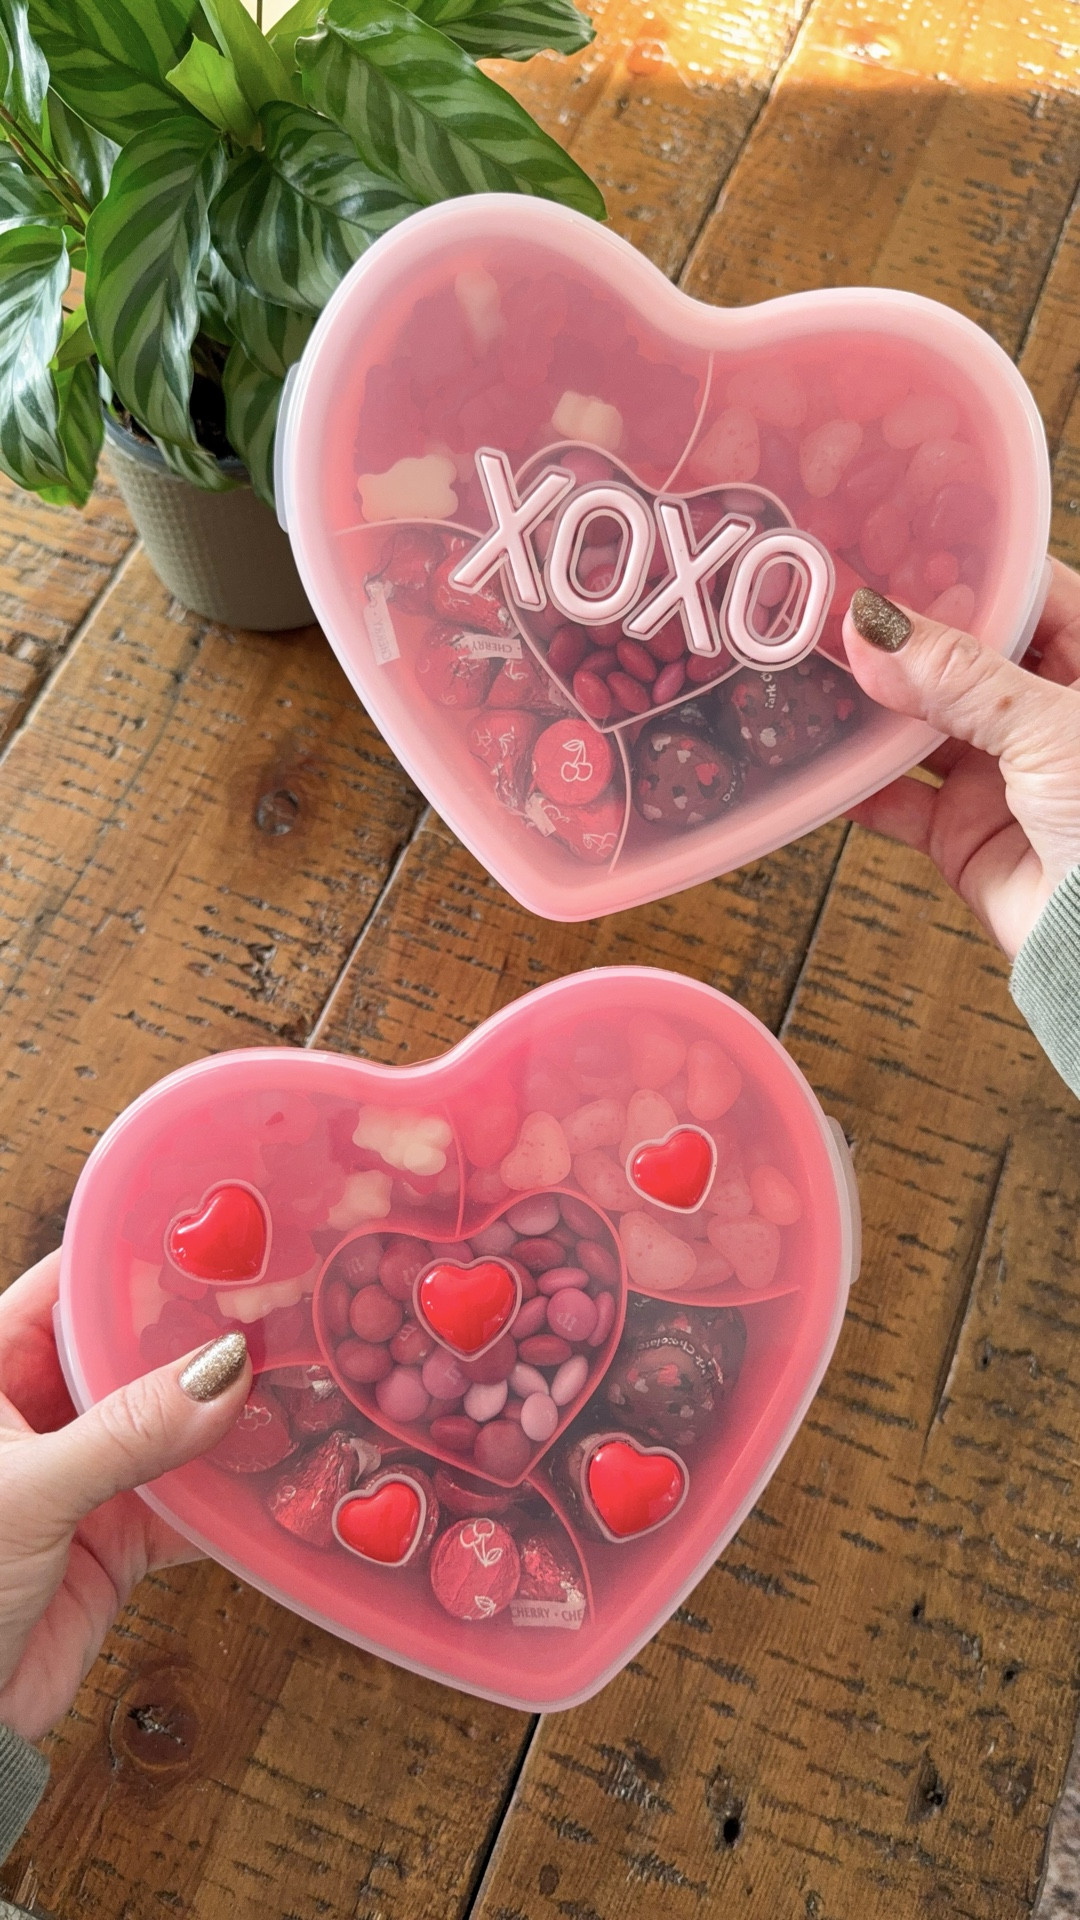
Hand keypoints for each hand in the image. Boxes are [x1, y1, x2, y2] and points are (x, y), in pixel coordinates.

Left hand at [0, 1252, 249, 1742]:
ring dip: (228, 1416)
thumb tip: (224, 1371)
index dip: (139, 1262)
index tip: (220, 1237)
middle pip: (133, 1351)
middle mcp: (37, 1413)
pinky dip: (235, 1495)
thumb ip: (127, 1431)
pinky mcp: (114, 1540)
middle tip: (286, 1305)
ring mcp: (81, 1475)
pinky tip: (289, 1474)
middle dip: (202, 1335)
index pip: (70, 1288)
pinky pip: (188, 1501)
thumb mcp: (27, 1492)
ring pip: (170, 1425)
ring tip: (305, 1380)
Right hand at [841, 560, 1079, 959]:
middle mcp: (1047, 717)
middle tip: (835, 603)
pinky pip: (899, 802)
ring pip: (923, 726)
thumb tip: (875, 624)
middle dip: (903, 637)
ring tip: (812, 670)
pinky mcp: (966, 836)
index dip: (970, 569)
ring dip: (871, 708)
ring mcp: (1003, 776)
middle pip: (963, 659)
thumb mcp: (1049, 726)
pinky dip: (858, 787)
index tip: (903, 542)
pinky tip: (818, 762)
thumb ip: (958, 677)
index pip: (1031, 595)